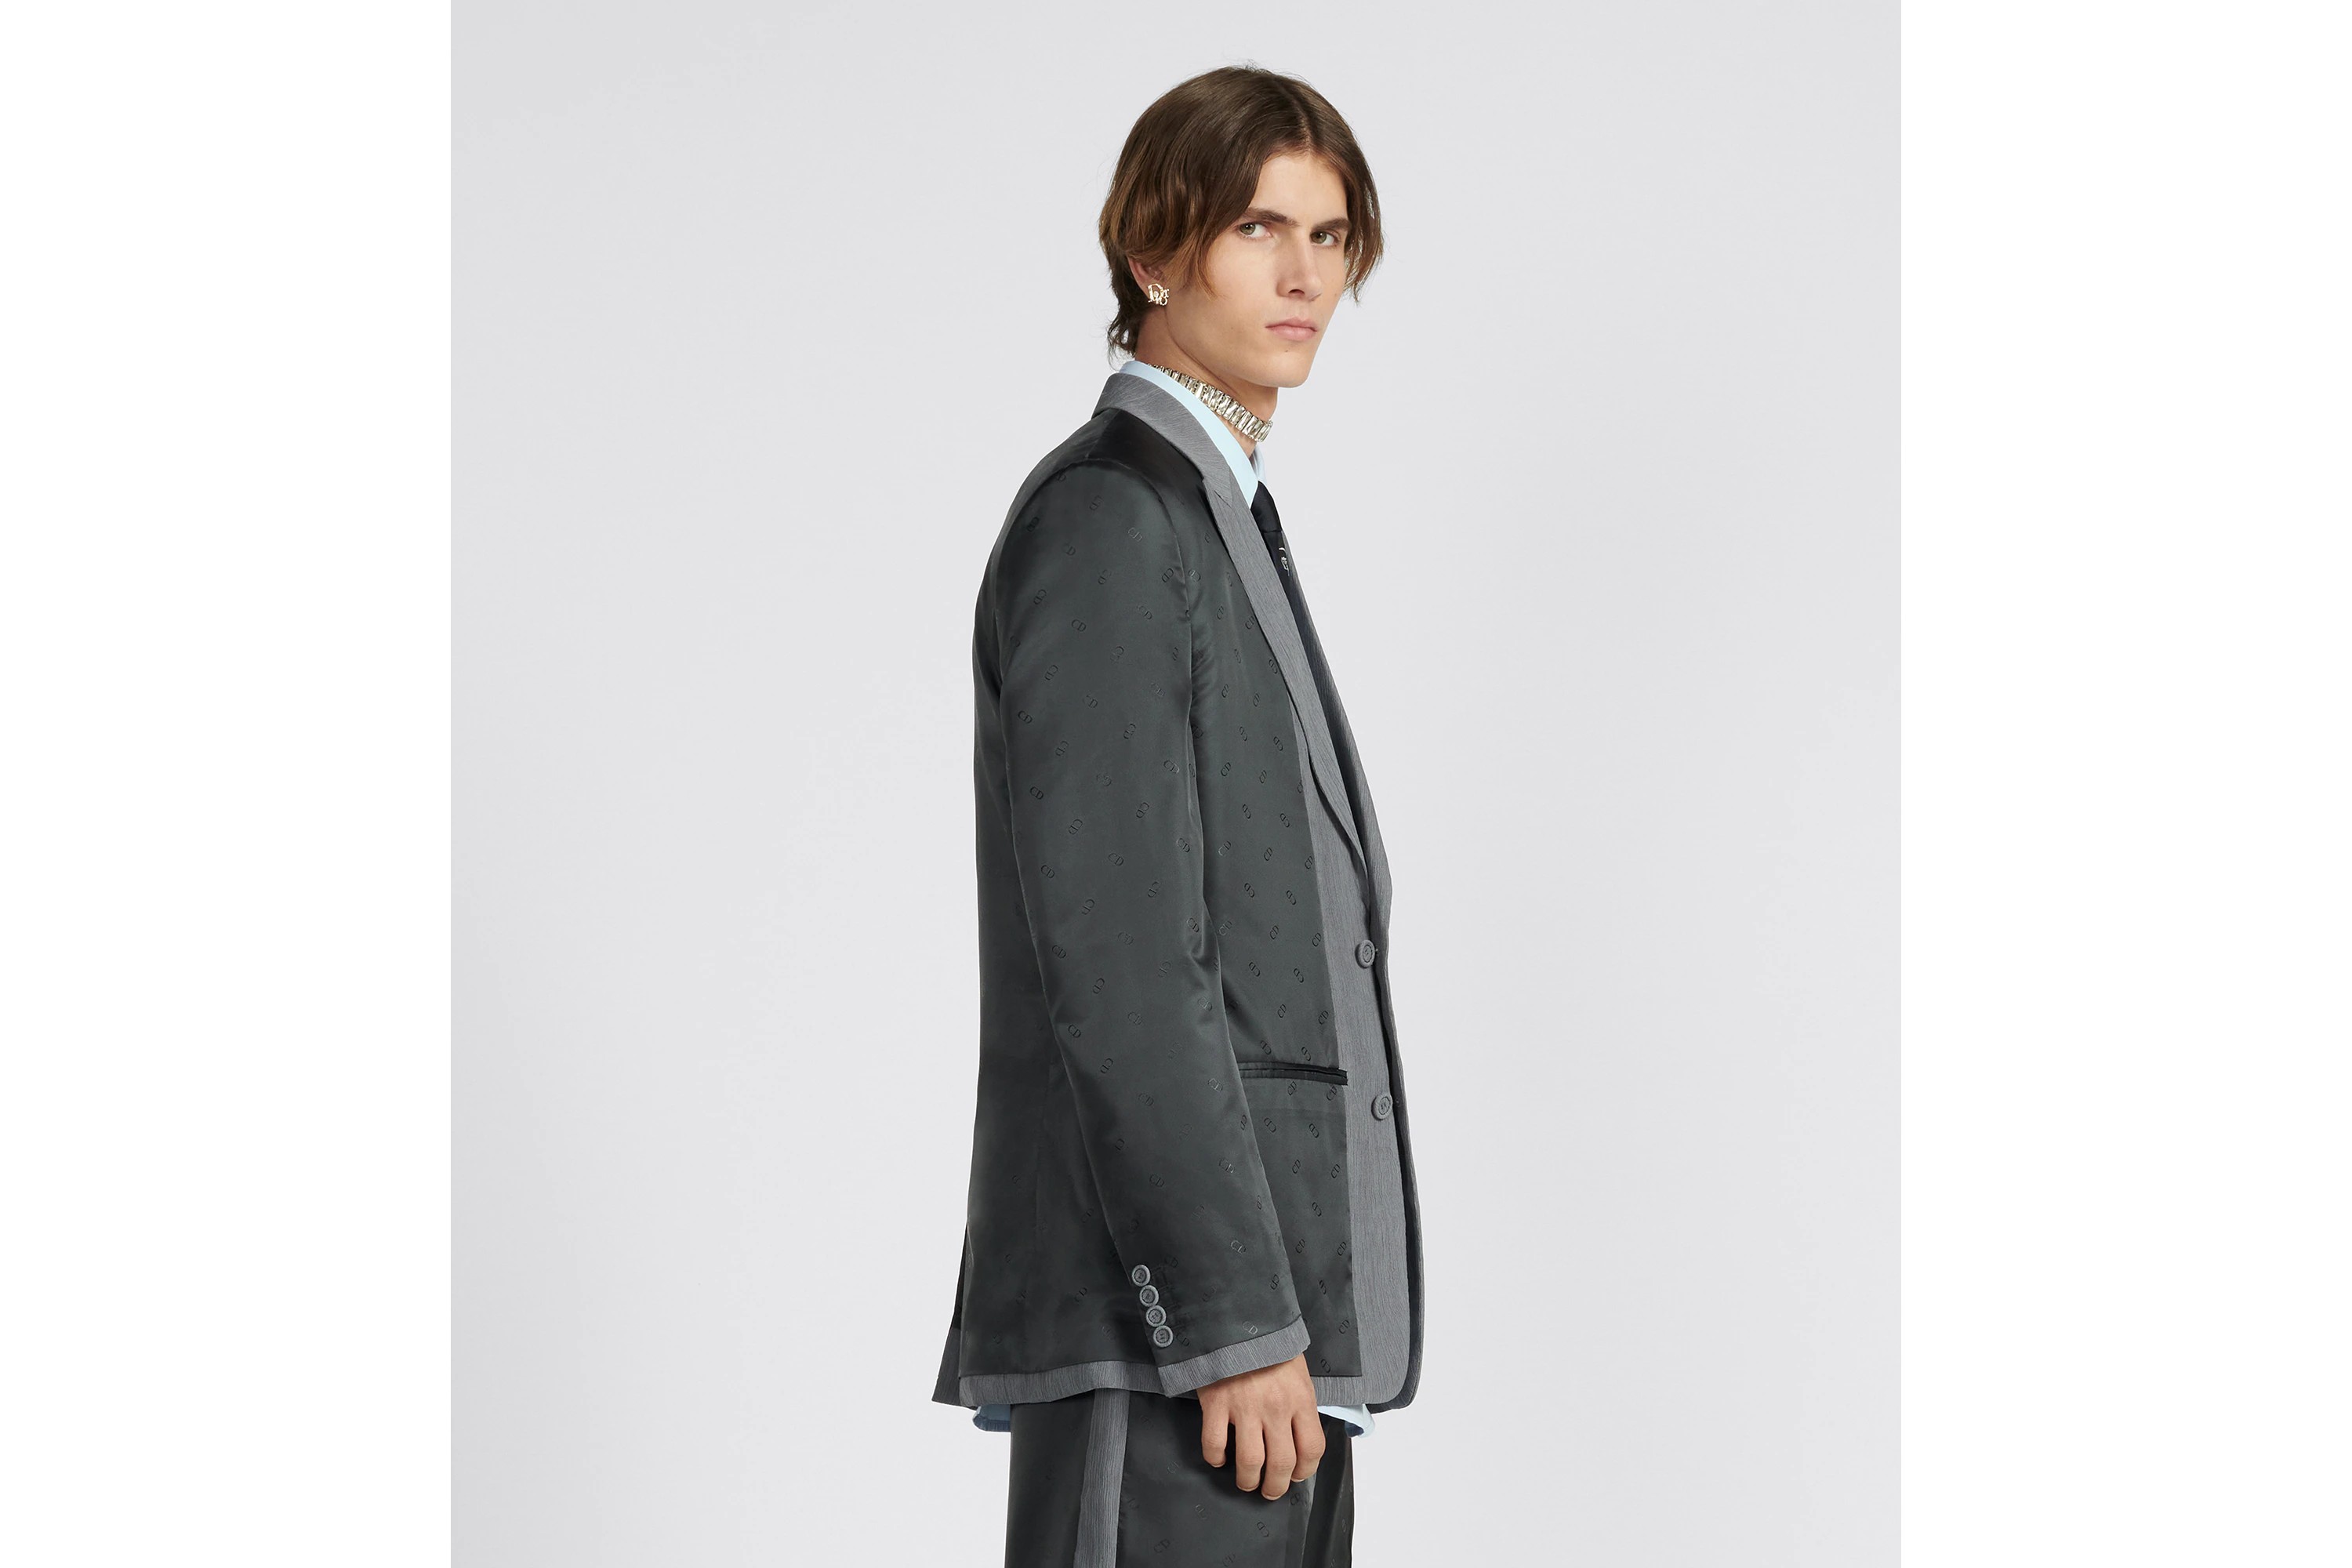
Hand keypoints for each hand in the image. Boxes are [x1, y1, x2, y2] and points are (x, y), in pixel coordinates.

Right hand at [1197, 1352, 1325, 1498]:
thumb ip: (1299, 1402)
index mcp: (1301, 1399)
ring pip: (1250, 1463)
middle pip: (1281, 1464)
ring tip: (1246, 1481)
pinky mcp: (1216, 1403)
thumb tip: (1298, 1435)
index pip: (1312, 1449)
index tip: (1296, 1474)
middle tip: (1270, 1490)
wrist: (1235, 1317)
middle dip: (1276, 1486)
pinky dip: (1215, 1458)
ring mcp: (1244, 1407)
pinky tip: (1219, 1458)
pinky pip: (1214, 1445)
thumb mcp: (1296, 1370)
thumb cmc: (1268, 1344)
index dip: (1305, 1470)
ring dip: (1248, 1481)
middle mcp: (1276, 1407)